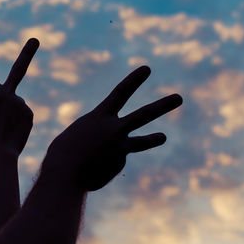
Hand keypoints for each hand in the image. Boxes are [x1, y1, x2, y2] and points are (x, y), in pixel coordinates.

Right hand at [0, 34, 37, 156]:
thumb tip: (15, 105)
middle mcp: (6, 94)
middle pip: (18, 69)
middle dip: (27, 53)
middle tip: (35, 39)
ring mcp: (20, 103)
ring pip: (17, 107)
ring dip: (12, 118)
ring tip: (5, 132)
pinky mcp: (30, 114)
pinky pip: (24, 118)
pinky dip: (19, 126)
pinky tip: (13, 135)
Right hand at [44, 66, 182, 190]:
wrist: (65, 174)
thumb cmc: (63, 153)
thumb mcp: (77, 136)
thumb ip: (96, 137)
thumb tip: (113, 152)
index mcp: (99, 117)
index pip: (120, 93)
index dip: (134, 80)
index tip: (147, 69)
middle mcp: (114, 129)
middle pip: (144, 115)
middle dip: (163, 106)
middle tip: (179, 98)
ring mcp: (120, 148)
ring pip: (142, 142)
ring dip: (154, 139)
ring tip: (163, 137)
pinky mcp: (119, 164)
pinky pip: (110, 162)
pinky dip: (100, 165)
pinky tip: (90, 169)